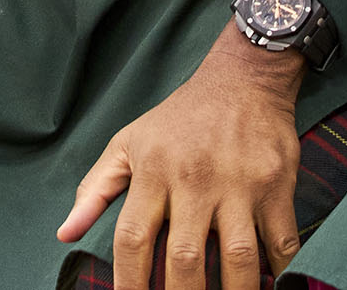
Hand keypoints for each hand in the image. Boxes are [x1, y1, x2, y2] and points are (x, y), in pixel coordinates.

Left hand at [57, 26, 304, 289]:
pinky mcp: (276, 185)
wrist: (243, 78)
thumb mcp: (128, 142)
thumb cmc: (180, 117)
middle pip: (184, 257)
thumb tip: (64, 234)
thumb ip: (96, 189)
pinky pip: (281, 240)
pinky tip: (271, 284)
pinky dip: (280, 269)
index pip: (133, 239)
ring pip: (237, 256)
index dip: (129, 281)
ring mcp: (239, 183)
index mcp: (153, 170)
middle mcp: (194, 179)